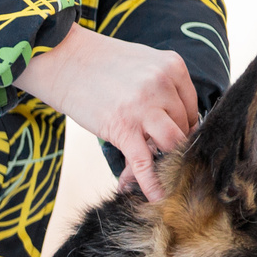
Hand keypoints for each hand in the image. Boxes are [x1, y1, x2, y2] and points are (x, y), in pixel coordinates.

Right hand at [14, 24, 198, 202]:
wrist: (65, 59)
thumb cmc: (101, 64)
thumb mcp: (142, 64)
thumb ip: (162, 87)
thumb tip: (171, 123)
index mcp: (172, 67)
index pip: (191, 107)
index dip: (181, 127)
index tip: (169, 137)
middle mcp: (163, 85)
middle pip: (183, 127)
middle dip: (174, 146)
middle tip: (159, 155)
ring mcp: (144, 107)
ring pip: (172, 144)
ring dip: (166, 161)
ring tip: (160, 172)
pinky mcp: (123, 128)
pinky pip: (145, 161)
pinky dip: (152, 183)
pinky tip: (156, 196)